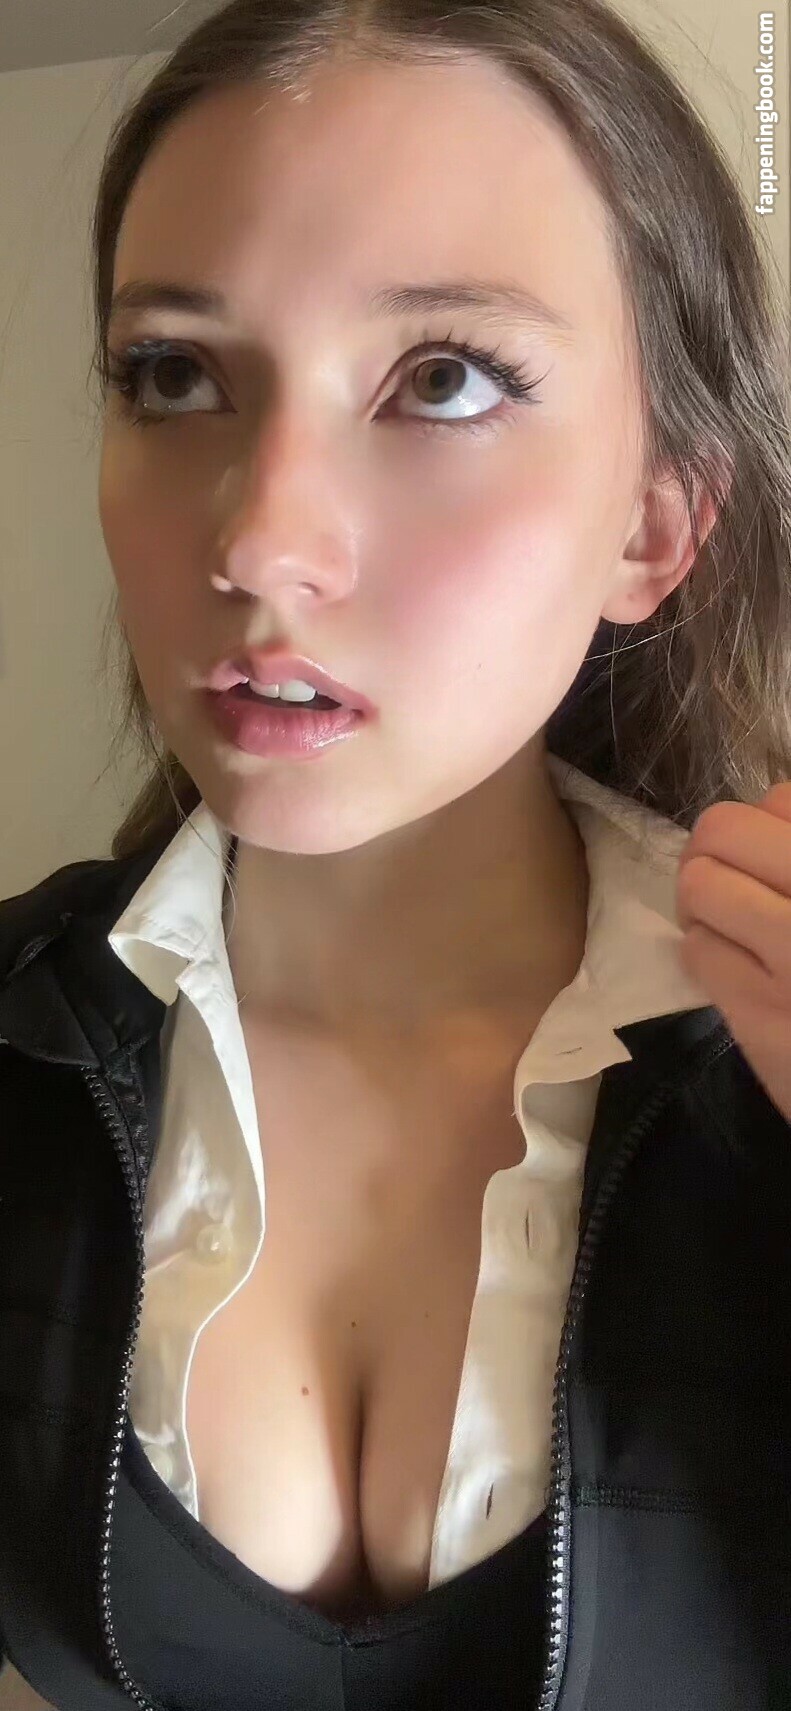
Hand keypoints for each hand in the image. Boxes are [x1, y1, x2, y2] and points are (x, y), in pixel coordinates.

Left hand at [676, 784, 790, 1126]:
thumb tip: (773, 811)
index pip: (784, 800)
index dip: (770, 823)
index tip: (778, 852)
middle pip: (724, 829)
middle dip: (715, 849)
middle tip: (731, 876)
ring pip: (698, 885)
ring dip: (704, 900)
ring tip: (732, 922)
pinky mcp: (763, 1016)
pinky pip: (698, 950)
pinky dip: (707, 952)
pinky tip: (738, 969)